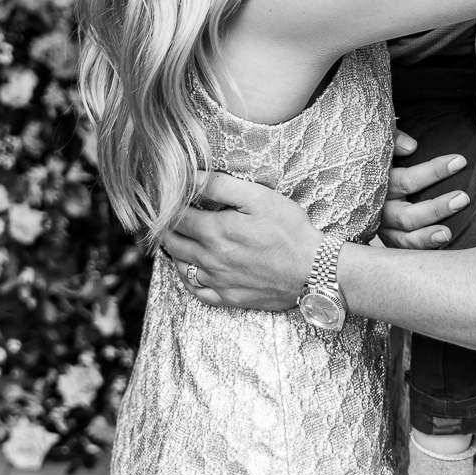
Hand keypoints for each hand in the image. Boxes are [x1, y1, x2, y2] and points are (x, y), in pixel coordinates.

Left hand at [163, 172, 322, 310]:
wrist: (313, 270)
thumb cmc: (289, 230)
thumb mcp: (258, 198)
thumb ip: (221, 186)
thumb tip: (193, 177)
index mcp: (215, 232)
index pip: (177, 217)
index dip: (166, 206)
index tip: (162, 198)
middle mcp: (210, 259)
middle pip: (173, 243)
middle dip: (164, 228)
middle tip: (161, 217)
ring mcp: (218, 281)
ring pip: (181, 267)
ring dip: (173, 251)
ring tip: (174, 239)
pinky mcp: (229, 297)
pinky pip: (197, 291)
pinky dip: (186, 279)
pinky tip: (189, 270)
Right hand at [378, 130, 465, 248]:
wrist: (352, 178)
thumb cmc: (376, 155)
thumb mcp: (379, 144)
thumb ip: (392, 140)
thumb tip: (412, 146)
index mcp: (377, 182)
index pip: (407, 180)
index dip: (434, 171)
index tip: (459, 161)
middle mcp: (378, 208)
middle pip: (407, 215)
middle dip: (436, 208)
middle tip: (463, 198)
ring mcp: (381, 227)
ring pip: (404, 238)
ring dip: (428, 236)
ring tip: (449, 233)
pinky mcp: (387, 239)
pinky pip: (404, 250)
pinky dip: (421, 249)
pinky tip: (440, 245)